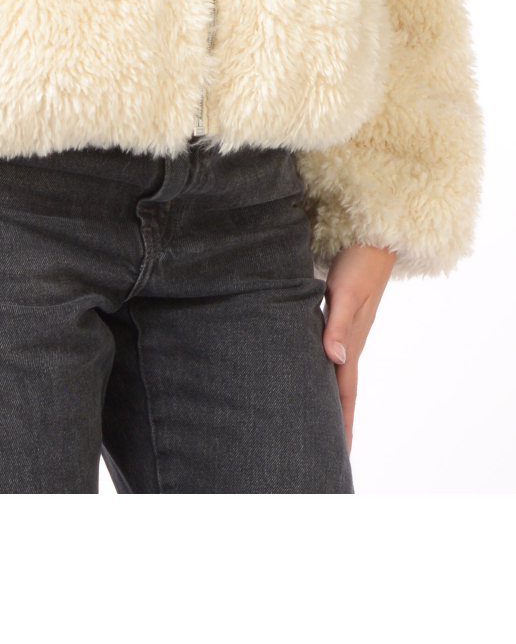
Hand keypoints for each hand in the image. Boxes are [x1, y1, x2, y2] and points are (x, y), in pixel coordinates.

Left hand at [322, 243, 395, 450]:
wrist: (373, 239)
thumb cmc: (358, 264)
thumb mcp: (345, 293)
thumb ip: (337, 325)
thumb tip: (334, 359)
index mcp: (352, 342)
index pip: (346, 391)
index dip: (343, 420)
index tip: (342, 451)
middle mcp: (350, 341)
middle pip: (343, 388)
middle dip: (339, 419)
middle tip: (331, 451)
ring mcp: (347, 330)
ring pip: (337, 373)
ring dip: (333, 398)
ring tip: (324, 421)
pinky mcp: (341, 317)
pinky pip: (333, 353)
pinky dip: (327, 371)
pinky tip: (319, 372)